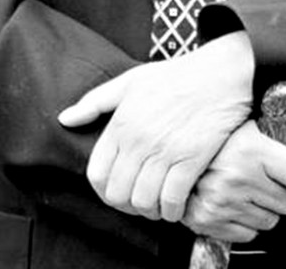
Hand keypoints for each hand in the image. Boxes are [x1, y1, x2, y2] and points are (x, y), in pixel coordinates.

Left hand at [58, 31, 254, 222]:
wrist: (219, 75)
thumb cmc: (176, 76)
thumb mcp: (131, 81)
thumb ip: (95, 102)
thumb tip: (65, 118)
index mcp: (121, 123)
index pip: (97, 174)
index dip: (104, 191)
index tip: (118, 191)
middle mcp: (139, 140)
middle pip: (118, 194)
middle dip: (127, 205)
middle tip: (140, 201)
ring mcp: (165, 151)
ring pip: (143, 201)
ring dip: (150, 210)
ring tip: (157, 204)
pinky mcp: (190, 160)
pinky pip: (172, 200)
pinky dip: (172, 210)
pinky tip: (176, 204)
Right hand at [182, 119, 285, 242]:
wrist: (177, 149)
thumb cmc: (222, 135)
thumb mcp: (258, 123)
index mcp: (253, 149)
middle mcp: (238, 177)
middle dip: (282, 191)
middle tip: (266, 177)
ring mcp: (222, 202)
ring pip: (271, 221)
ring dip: (264, 207)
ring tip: (248, 187)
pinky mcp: (209, 220)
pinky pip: (249, 234)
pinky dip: (245, 221)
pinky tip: (236, 201)